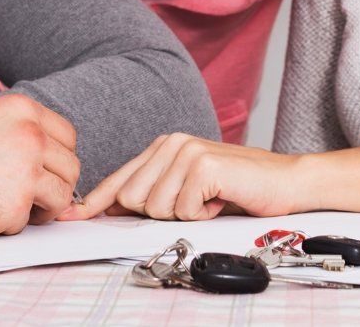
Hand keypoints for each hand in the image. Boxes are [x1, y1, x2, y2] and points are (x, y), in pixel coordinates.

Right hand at [0, 94, 80, 237]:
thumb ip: (20, 133)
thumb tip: (51, 155)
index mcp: (23, 110)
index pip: (68, 136)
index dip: (59, 158)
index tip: (46, 170)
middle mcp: (31, 136)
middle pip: (71, 167)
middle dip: (55, 185)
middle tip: (33, 197)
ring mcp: (26, 171)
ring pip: (60, 197)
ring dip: (42, 208)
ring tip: (13, 208)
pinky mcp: (15, 205)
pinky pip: (29, 222)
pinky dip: (11, 224)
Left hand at [58, 133, 304, 222]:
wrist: (288, 181)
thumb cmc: (239, 188)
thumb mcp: (189, 189)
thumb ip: (153, 193)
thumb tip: (111, 210)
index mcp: (163, 147)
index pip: (119, 179)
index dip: (94, 202)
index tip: (71, 215)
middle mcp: (170, 143)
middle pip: (132, 199)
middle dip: (159, 214)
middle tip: (194, 203)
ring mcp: (186, 151)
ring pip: (154, 207)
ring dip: (184, 215)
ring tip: (209, 200)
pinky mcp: (203, 165)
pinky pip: (181, 210)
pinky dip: (202, 214)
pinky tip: (219, 200)